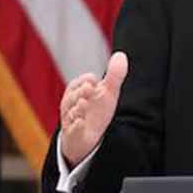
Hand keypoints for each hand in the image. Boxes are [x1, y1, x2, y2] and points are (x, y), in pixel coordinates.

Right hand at [60, 52, 128, 168]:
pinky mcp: (74, 136)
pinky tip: (81, 122)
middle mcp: (72, 106)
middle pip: (73, 96)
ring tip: (86, 103)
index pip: (78, 82)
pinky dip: (77, 126)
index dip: (86, 80)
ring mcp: (72, 121)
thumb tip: (121, 55)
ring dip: (79, 108)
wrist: (87, 138)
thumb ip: (114, 75)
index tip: (94, 81)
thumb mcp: (107, 92)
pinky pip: (73, 130)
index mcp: (78, 93)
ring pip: (72, 113)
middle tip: (90, 88)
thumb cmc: (96, 111)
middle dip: (81, 92)